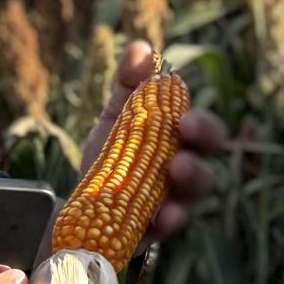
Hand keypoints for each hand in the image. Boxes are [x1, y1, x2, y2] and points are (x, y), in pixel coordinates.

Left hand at [78, 40, 231, 237]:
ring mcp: (169, 208)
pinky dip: (162, 223)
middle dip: (200, 157)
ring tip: (175, 173)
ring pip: (190, 200)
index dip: (204, 127)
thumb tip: (141, 48)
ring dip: (187, 185)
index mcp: (179, 145)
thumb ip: (130, 84)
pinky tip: (157, 217)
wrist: (77, 201)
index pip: (205, 134)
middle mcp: (182, 178)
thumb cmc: (110, 154)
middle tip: (185, 145)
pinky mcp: (149, 235)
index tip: (187, 120)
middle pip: (207, 169)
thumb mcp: (116, 116)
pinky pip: (162, 232)